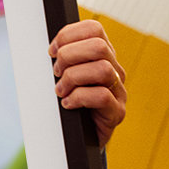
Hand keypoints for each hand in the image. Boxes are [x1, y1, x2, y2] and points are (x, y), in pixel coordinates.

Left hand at [49, 20, 126, 147]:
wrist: (78, 139)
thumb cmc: (68, 104)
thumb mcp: (63, 76)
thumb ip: (61, 59)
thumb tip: (49, 49)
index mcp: (102, 56)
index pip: (94, 29)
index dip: (68, 35)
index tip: (52, 51)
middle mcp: (115, 70)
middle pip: (99, 46)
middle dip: (69, 56)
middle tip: (56, 73)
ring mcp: (119, 92)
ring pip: (102, 69)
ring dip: (73, 78)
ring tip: (60, 91)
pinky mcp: (117, 112)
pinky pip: (102, 96)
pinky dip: (78, 98)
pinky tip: (68, 104)